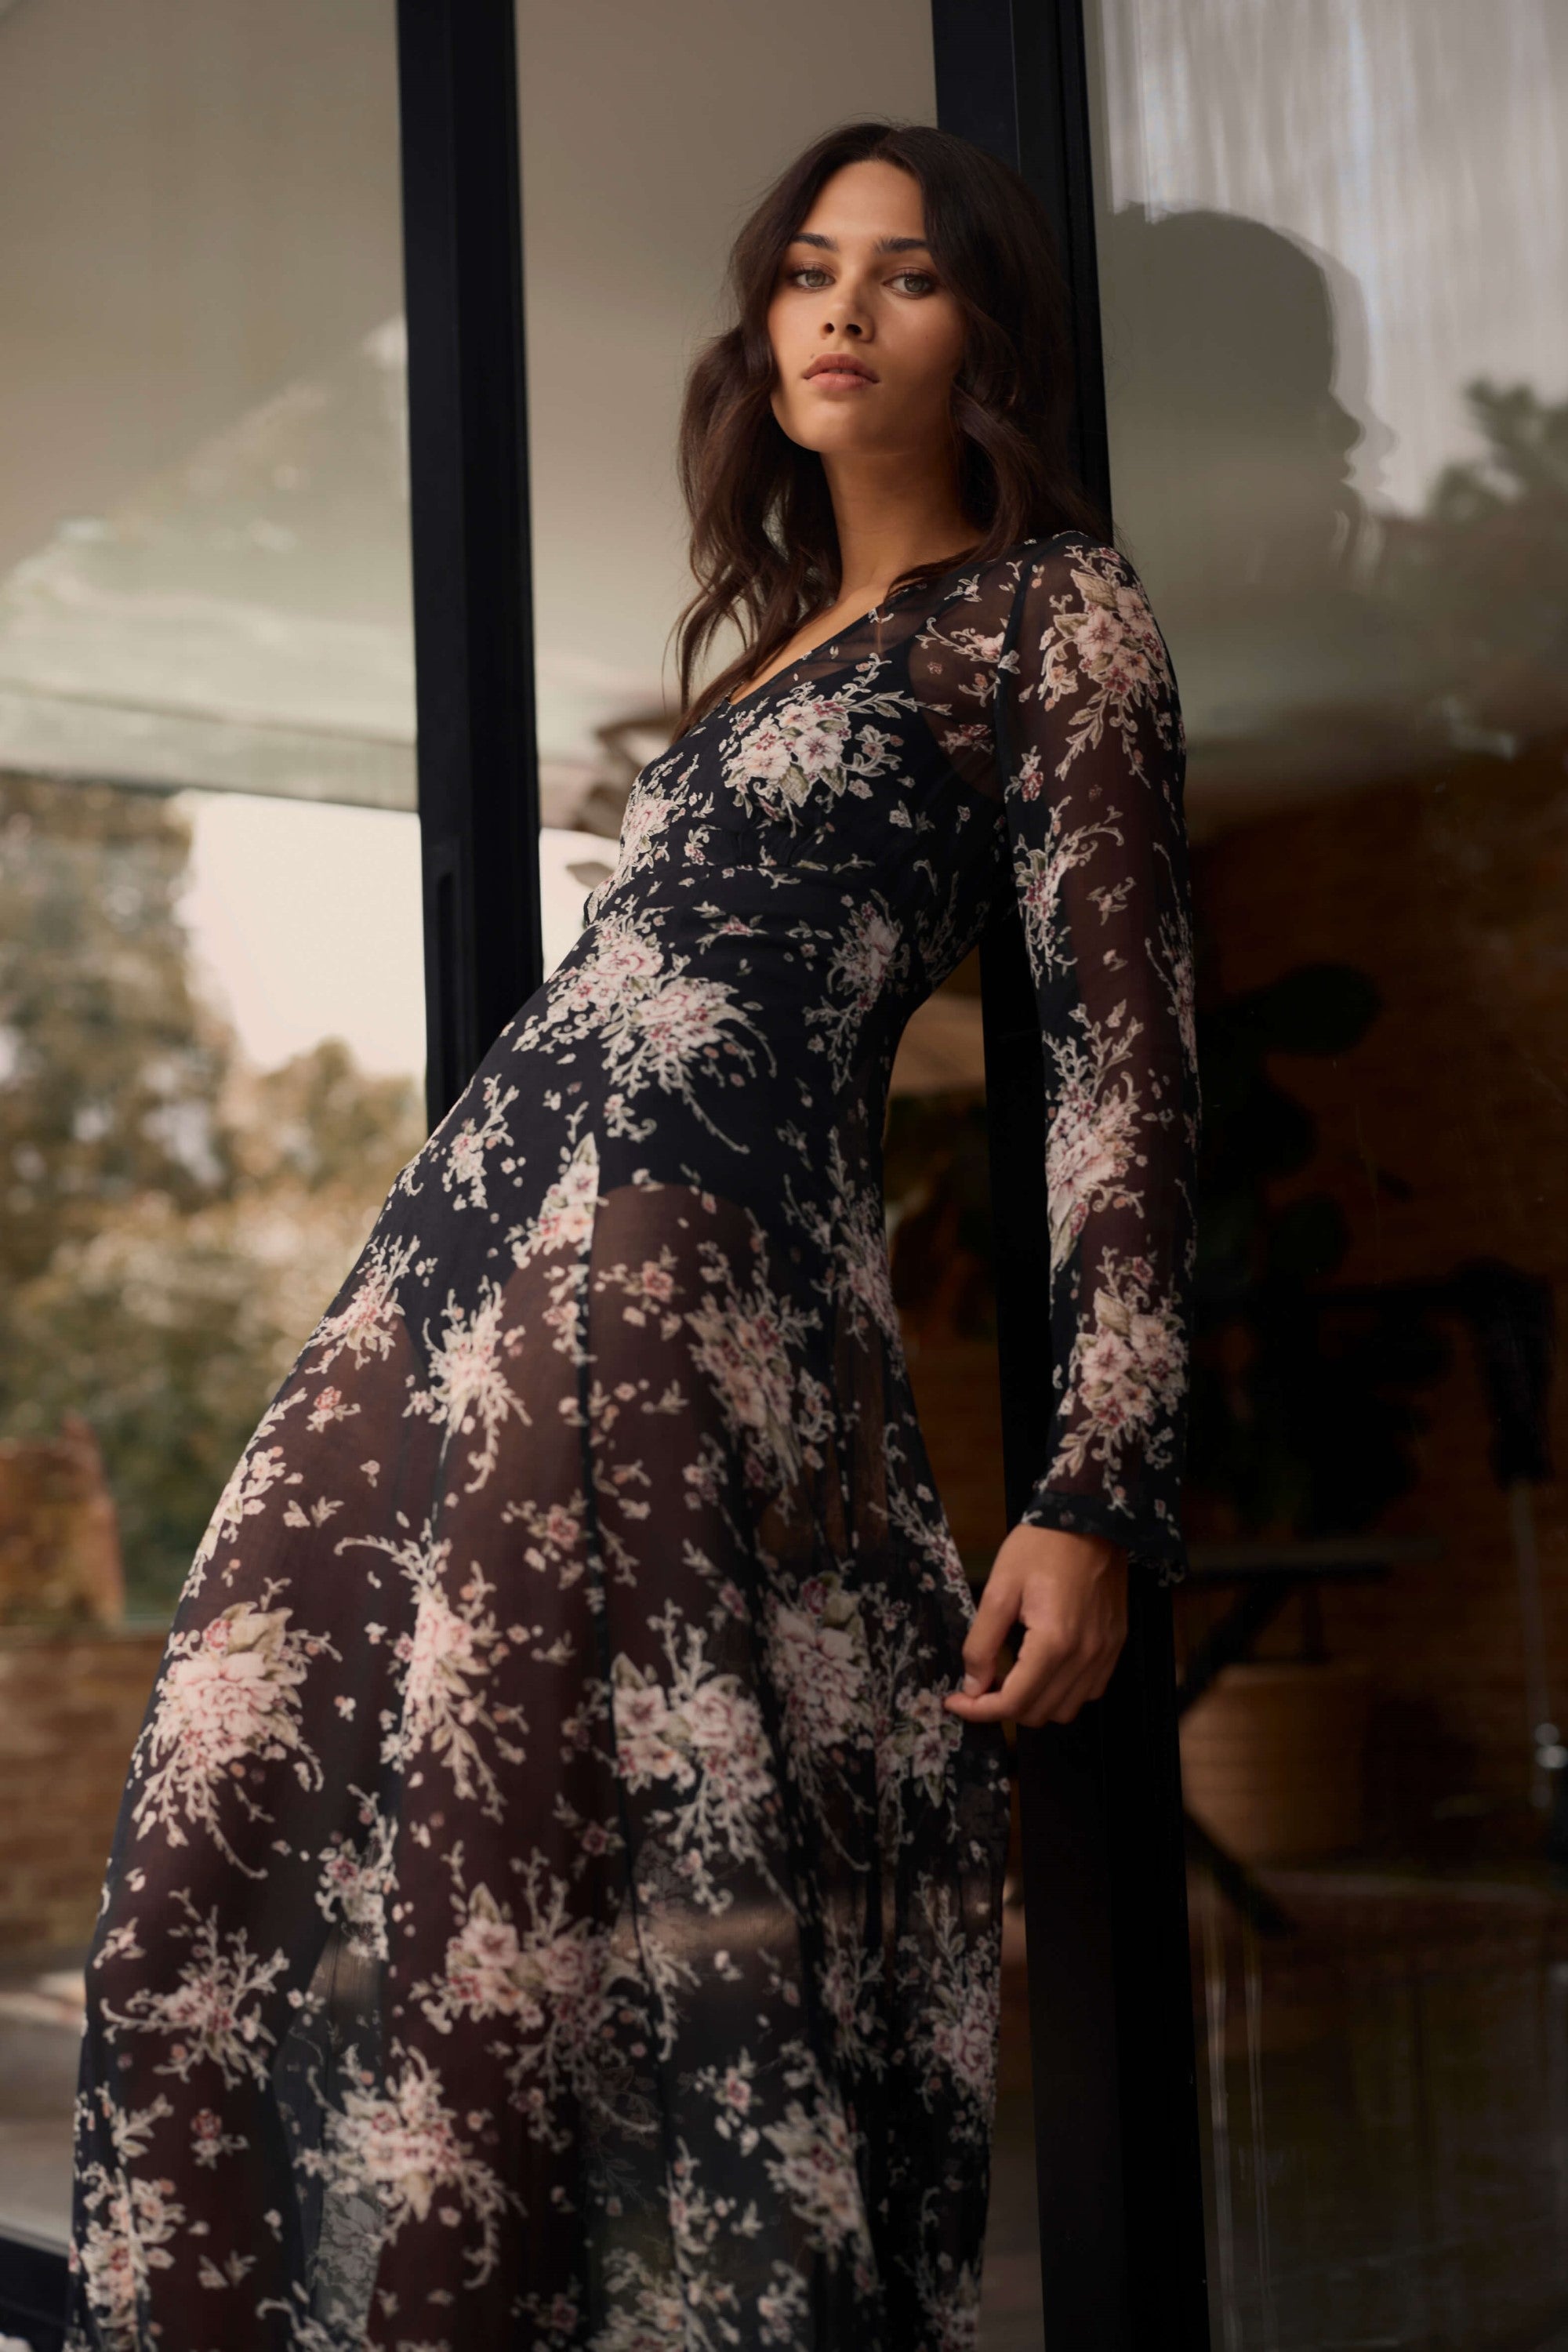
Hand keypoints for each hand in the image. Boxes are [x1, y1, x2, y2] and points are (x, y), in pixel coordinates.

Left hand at [943, 1524, 1127, 1728]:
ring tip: (1011, 1676)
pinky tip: (1043, 1669)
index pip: (1014, 1702)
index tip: (955, 1701)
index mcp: (1054, 1642)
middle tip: (981, 1682)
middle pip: (1039, 1713)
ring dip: (1034, 1703)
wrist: (1090, 1519)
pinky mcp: (1115, 1646)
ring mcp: (1105, 1653)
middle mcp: (1085, 1656)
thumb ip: (982, 1644)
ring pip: (1066, 1710)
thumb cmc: (1040, 1547)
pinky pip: (1089, 1691)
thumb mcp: (999, 1589)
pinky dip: (1062, 1692)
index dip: (979, 1711)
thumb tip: (972, 1687)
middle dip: (1003, 1706)